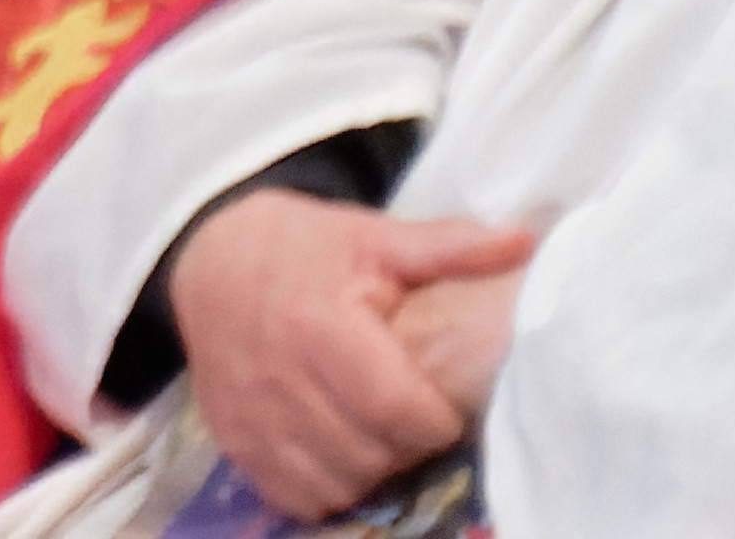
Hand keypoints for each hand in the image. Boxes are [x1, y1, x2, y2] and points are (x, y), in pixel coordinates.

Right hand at [162, 192, 540, 522]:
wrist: (210, 256)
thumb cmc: (304, 248)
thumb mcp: (374, 236)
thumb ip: (448, 246)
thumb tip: (523, 241)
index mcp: (318, 323)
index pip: (394, 409)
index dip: (434, 420)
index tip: (441, 404)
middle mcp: (278, 377)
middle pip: (369, 454)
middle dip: (405, 446)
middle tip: (411, 418)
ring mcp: (250, 416)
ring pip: (335, 483)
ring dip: (368, 469)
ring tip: (376, 433)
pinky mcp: (232, 442)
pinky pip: (294, 497)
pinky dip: (325, 486)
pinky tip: (338, 450)